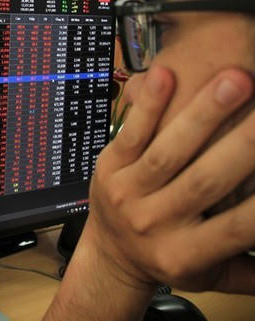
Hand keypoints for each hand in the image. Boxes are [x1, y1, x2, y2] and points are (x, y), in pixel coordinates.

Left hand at [86, 65, 254, 292]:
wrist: (109, 258)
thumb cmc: (170, 260)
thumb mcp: (213, 275)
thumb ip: (253, 270)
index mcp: (185, 254)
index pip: (237, 226)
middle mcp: (154, 223)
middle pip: (205, 180)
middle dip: (242, 143)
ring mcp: (127, 192)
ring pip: (168, 150)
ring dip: (203, 113)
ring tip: (236, 79)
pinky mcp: (108, 167)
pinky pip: (131, 133)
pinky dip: (147, 104)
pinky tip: (165, 74)